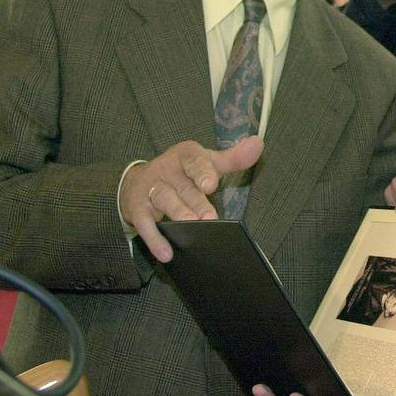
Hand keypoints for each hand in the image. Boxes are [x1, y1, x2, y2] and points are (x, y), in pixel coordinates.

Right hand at [119, 136, 263, 261]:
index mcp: (185, 156)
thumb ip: (232, 158)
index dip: (202, 172)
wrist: (138, 181)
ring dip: (178, 213)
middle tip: (210, 217)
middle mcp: (167, 169)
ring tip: (192, 227)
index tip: (211, 184)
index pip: (194, 161)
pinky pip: (145, 223)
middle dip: (196, 202)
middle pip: (184, 186)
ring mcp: (151, 188)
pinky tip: (166, 253)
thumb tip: (258, 143)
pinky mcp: (138, 208)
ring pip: (165, 200)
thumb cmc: (183, 172)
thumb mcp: (206, 161)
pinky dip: (154, 238)